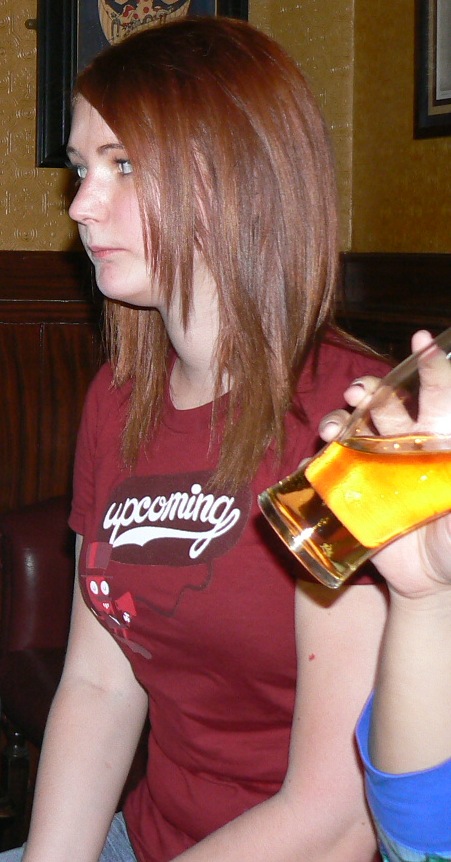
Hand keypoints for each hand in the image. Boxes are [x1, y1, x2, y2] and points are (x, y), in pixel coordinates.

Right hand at [318, 331, 450, 598]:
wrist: (430, 581)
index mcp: (437, 440)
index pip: (435, 393)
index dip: (430, 365)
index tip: (422, 341)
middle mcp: (403, 446)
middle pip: (382, 403)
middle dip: (368, 389)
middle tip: (358, 393)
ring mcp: (373, 468)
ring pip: (349, 429)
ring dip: (337, 420)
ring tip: (331, 429)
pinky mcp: (350, 495)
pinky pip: (324, 473)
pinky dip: (311, 465)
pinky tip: (307, 465)